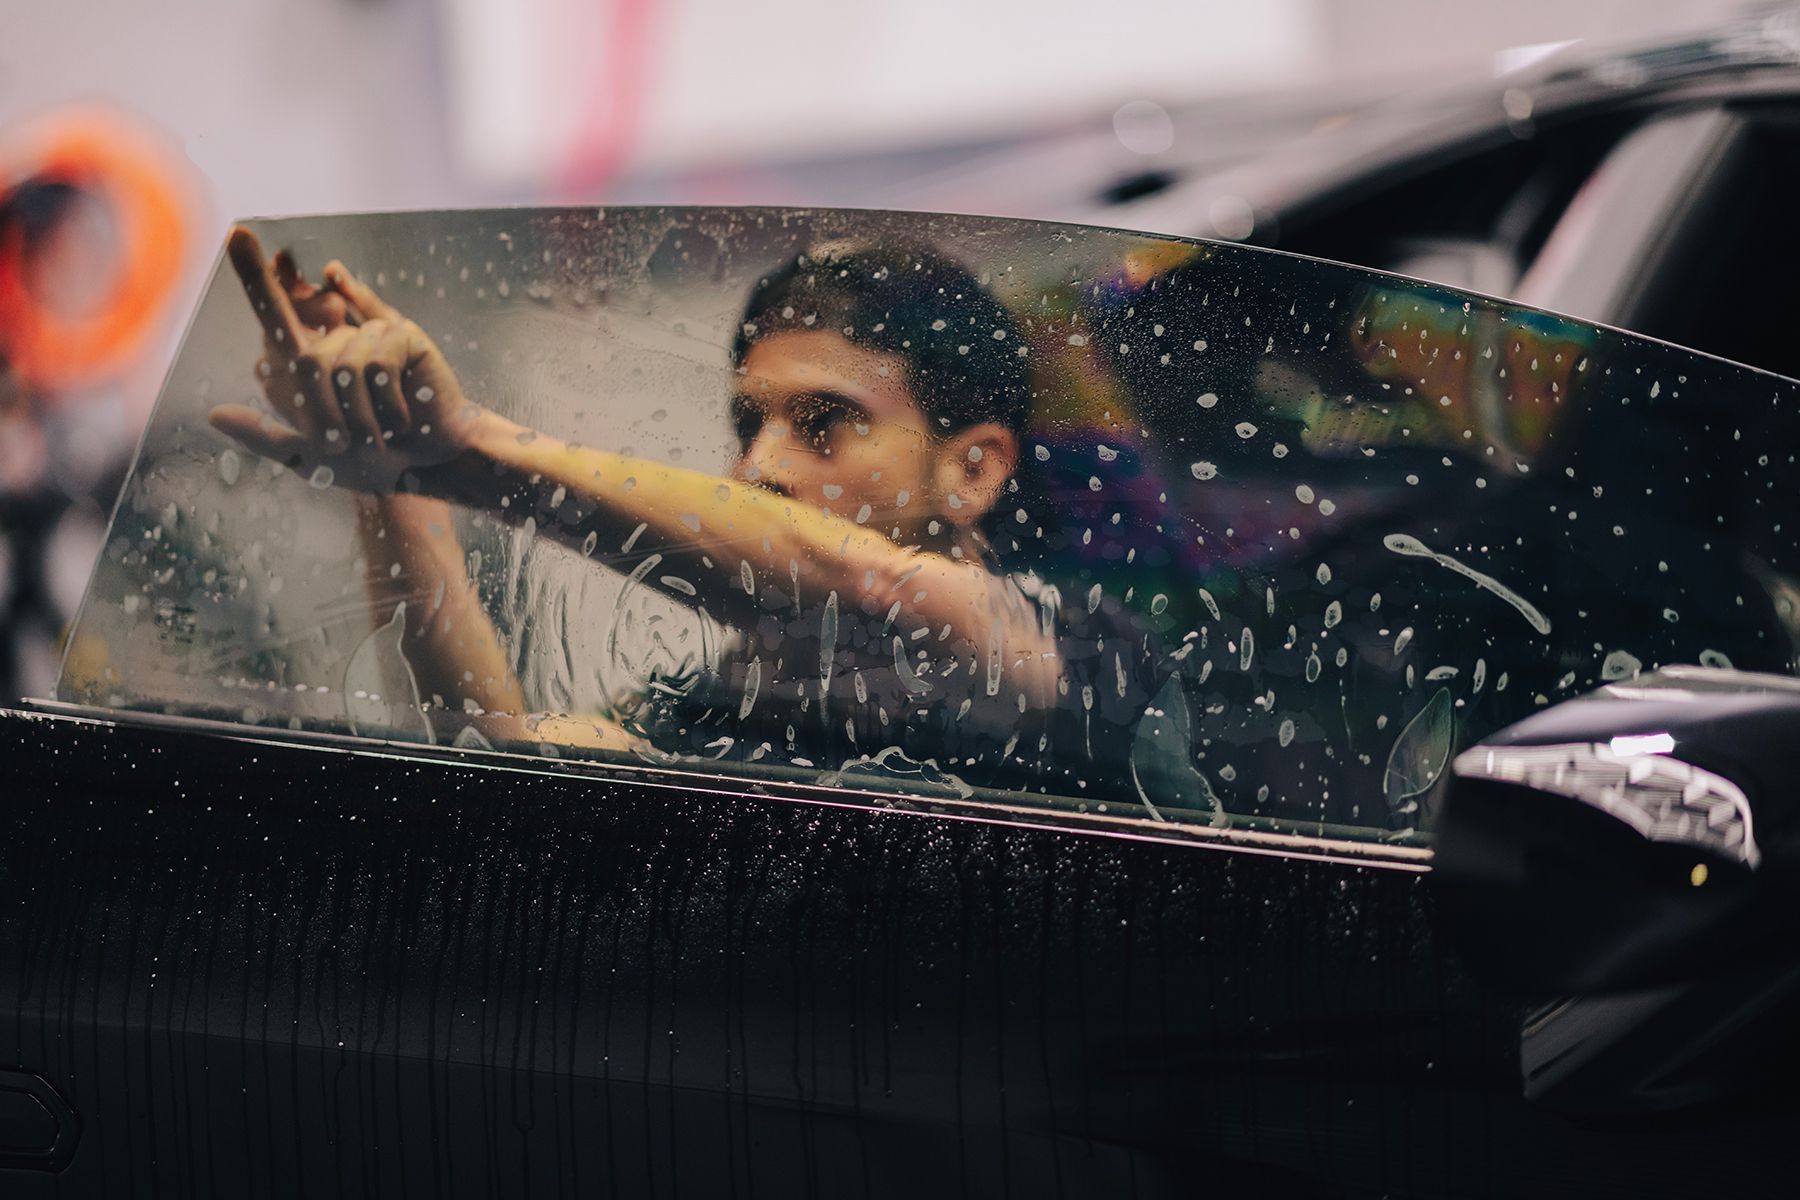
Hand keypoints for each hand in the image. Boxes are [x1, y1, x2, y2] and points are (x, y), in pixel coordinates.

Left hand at [208, 227, 488, 492]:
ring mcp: (370, 334)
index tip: (237, 232)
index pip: (275, 313)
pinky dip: (385, 403)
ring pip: (341, 366)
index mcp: (310, 362)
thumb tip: (213, 415)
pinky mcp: (401, 336)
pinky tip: (402, 413)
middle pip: (305, 358)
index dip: (255, 276)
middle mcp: (337, 339)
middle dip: (323, 412)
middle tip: (346, 443)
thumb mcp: (309, 456)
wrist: (427, 468)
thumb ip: (264, 435)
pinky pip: (375, 364)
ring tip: (381, 432)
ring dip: (360, 415)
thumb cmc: (373, 462)